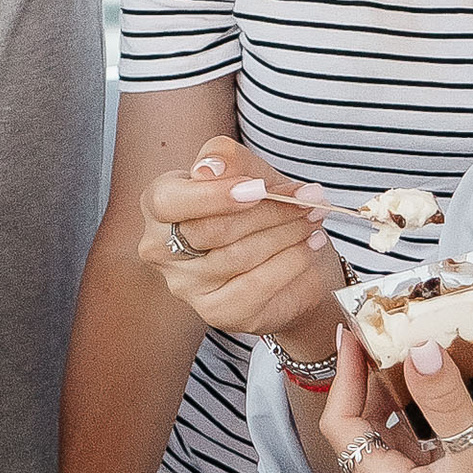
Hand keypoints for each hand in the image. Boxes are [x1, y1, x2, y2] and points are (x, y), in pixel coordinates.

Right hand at [139, 134, 345, 357]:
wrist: (288, 260)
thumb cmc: (258, 209)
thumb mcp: (248, 172)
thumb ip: (229, 160)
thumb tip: (210, 169)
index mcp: (159, 206)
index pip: (168, 202)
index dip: (213, 195)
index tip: (259, 188)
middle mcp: (160, 249)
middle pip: (213, 229)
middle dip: (269, 212)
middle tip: (309, 200)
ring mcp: (185, 285)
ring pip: (239, 256)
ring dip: (287, 234)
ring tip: (314, 220)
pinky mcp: (215, 312)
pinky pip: (256, 286)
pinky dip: (290, 262)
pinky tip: (310, 247)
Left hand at [320, 335, 472, 472]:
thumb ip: (444, 401)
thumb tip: (417, 349)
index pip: (342, 425)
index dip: (344, 377)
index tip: (354, 335)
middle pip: (363, 433)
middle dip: (370, 384)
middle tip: (386, 337)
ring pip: (392, 445)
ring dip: (397, 402)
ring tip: (411, 356)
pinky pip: (418, 458)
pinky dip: (421, 425)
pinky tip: (441, 400)